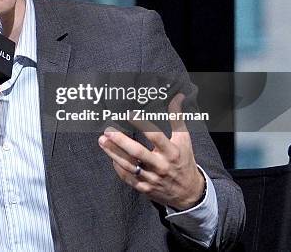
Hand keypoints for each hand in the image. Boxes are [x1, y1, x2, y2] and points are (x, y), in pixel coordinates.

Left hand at [98, 93, 204, 209]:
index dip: (142, 124)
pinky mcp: (144, 188)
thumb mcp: (183, 139)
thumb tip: (178, 97)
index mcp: (171, 152)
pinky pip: (128, 177)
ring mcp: (152, 178)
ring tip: (102, 141)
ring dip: (113, 153)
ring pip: (129, 166)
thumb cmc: (184, 160)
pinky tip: (111, 156)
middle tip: (108, 130)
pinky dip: (118, 167)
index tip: (129, 114)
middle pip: (138, 153)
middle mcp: (161, 166)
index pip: (155, 136)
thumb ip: (177, 118)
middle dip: (121, 141)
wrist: (188, 192)